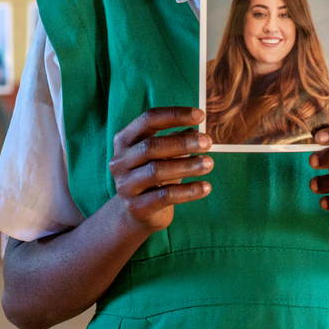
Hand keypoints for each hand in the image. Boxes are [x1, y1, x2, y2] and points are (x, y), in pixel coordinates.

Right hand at [108, 107, 213, 233]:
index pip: (148, 119)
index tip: (200, 115)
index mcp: (124, 140)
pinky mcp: (136, 207)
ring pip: (157, 171)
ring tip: (209, 163)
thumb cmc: (154, 176)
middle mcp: (120, 161)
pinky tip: (206, 187)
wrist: (137, 213)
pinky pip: (165, 196)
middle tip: (208, 142)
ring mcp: (125, 185)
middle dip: (183, 143)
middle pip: (152, 146)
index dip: (174, 115)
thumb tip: (197, 129)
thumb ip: (176, 140)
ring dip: (187, 166)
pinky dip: (188, 191)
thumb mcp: (164, 155)